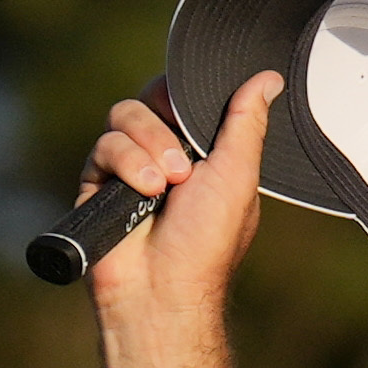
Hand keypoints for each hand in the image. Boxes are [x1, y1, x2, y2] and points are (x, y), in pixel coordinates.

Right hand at [79, 73, 280, 345]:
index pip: (185, 96)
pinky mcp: (98, 182)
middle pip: (151, 96)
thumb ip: (247, 121)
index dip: (185, 94)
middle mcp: (163, 154)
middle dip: (166, 124)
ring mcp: (129, 166)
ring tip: (164, 186)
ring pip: (125, 114)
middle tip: (184, 165)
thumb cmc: (206, 243)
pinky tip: (142, 192)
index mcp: (202, 152)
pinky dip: (125, 163)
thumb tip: (269, 78)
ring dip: (148, 146)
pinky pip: (104, 144)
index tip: (192, 111)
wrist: (161, 289)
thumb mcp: (238, 174)